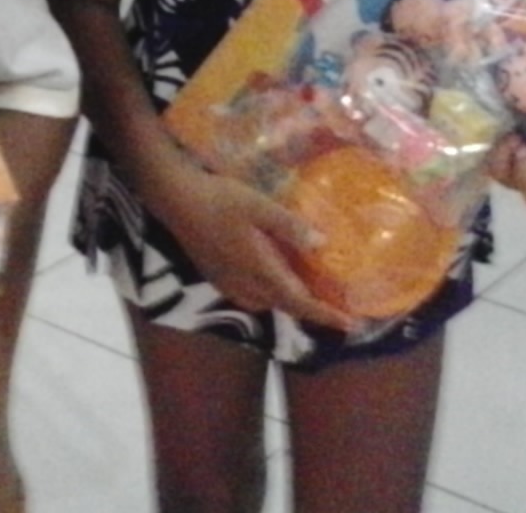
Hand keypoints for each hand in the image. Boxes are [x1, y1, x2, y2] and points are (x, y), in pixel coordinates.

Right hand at [150, 157, 357, 330]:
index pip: (299, 302)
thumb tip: (322, 245)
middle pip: (285, 307)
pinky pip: (249, 296)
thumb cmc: (220, 199)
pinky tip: (269, 279)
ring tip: (305, 293)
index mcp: (260, 270)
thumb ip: (290, 227)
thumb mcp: (259, 206)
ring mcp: (228, 282)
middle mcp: (246, 284)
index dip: (325, 315)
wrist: (176, 200)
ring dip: (288, 303)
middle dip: (311, 311)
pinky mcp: (216, 276)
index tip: (350, 325)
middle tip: (334, 309)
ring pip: (266, 303)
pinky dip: (268, 295)